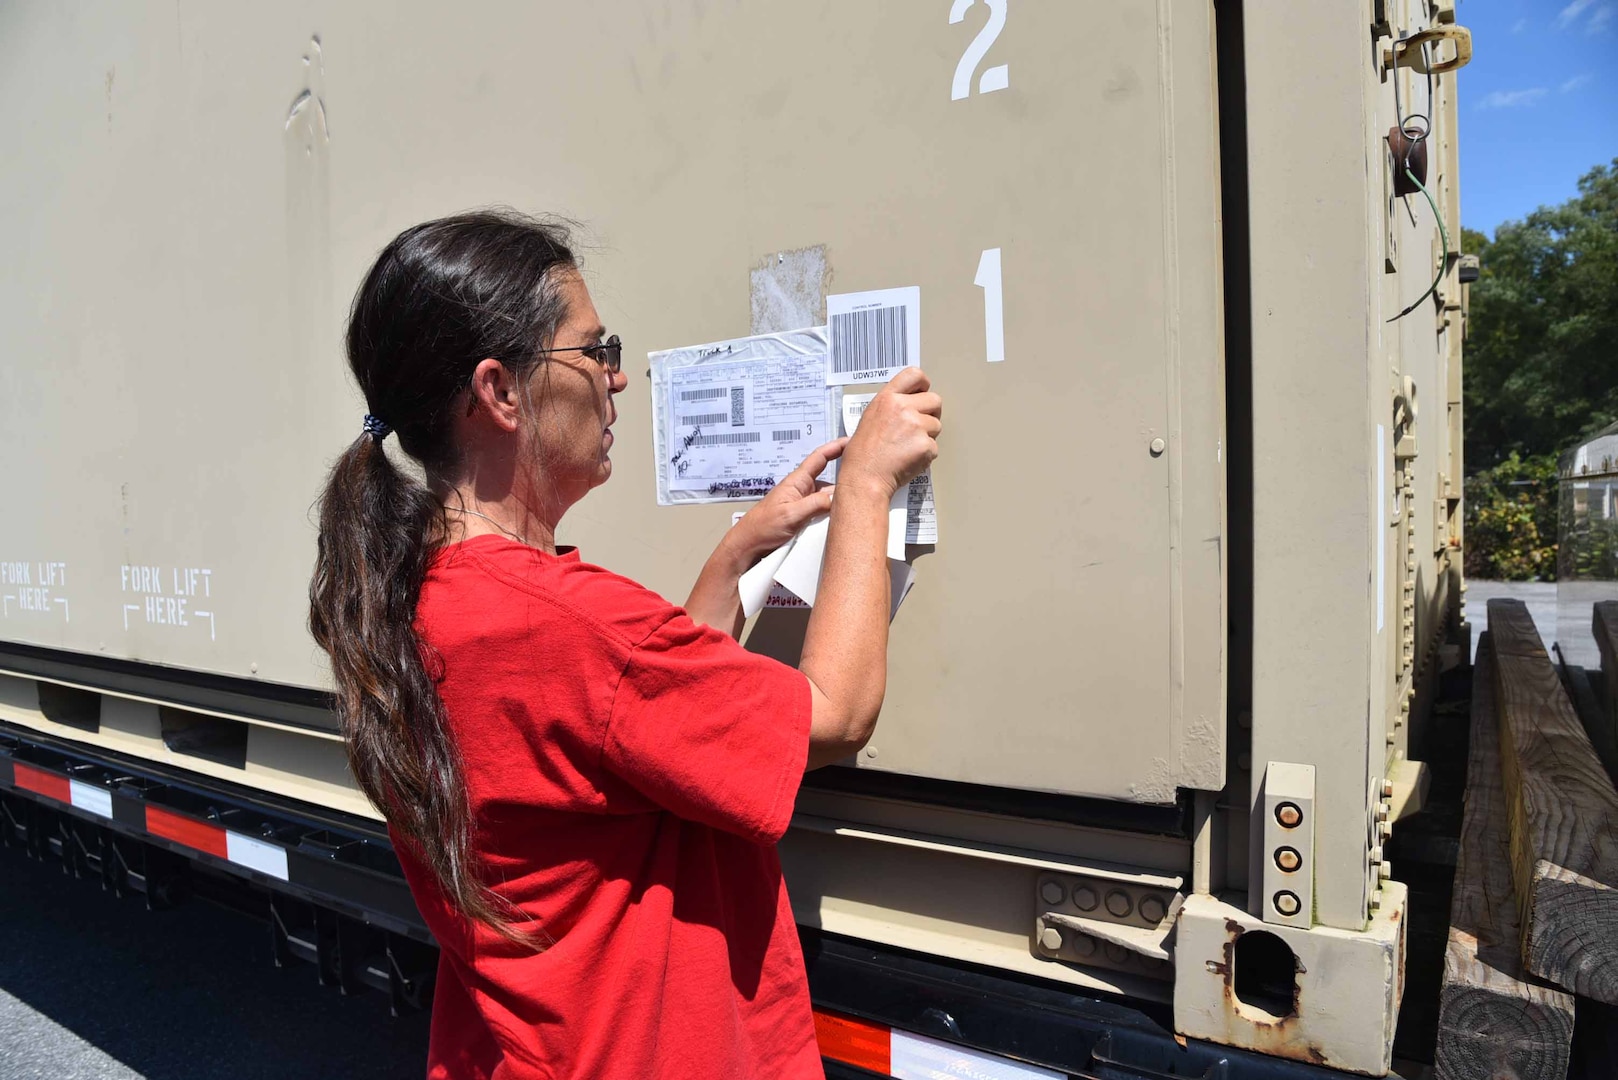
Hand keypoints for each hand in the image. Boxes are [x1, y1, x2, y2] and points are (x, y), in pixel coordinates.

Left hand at [728, 439, 847, 564]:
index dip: (836, 447)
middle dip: (845, 480)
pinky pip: (823, 512)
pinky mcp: (804, 518)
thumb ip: (814, 504)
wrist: (748, 546)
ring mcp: (803, 505)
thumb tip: (837, 497)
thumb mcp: (790, 515)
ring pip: (828, 498)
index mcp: (797, 482)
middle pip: (829, 480)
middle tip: (864, 482)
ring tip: (855, 505)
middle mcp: (802, 490)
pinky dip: (833, 514)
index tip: (852, 440)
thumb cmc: (761, 527)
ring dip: (839, 502)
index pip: (820, 458)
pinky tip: (840, 520)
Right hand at [837, 368, 941, 497]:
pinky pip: (934, 447)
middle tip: (918, 428)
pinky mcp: (926, 446)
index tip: (922, 392)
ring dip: (927, 437)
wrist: (865, 477)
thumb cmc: (862, 454)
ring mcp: (916, 426)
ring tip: (907, 448)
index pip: (914, 375)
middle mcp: (903, 408)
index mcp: (887, 398)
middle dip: (931, 414)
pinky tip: (909, 460)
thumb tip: (909, 405)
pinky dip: (925, 456)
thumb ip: (891, 407)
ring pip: (937, 426)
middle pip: (935, 400)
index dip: (923, 384)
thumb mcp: (870, 418)